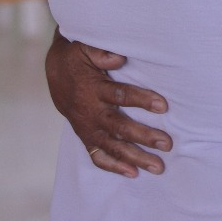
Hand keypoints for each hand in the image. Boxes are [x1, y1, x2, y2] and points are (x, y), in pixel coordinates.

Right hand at [44, 28, 171, 176]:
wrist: (54, 72)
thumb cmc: (77, 57)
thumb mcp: (84, 47)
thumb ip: (100, 52)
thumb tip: (119, 57)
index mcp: (94, 88)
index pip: (120, 95)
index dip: (141, 100)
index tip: (163, 106)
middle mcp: (91, 111)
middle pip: (119, 127)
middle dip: (144, 136)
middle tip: (167, 144)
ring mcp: (88, 127)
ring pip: (112, 146)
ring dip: (135, 157)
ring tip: (158, 167)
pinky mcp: (86, 136)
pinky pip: (97, 156)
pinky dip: (113, 166)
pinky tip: (133, 173)